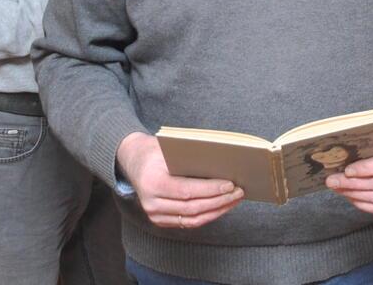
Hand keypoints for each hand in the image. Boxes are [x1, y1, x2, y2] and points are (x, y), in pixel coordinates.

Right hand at [117, 132, 242, 228]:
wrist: (134, 161)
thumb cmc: (155, 152)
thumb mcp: (169, 149)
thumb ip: (191, 159)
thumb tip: (223, 166)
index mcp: (152, 183)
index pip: (187, 191)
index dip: (211, 190)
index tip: (230, 185)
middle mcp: (151, 203)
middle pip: (192, 208)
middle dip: (219, 201)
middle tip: (238, 192)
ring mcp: (155, 215)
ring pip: (192, 220)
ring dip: (217, 211)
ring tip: (234, 200)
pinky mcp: (160, 220)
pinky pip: (188, 223)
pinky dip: (207, 215)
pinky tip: (221, 206)